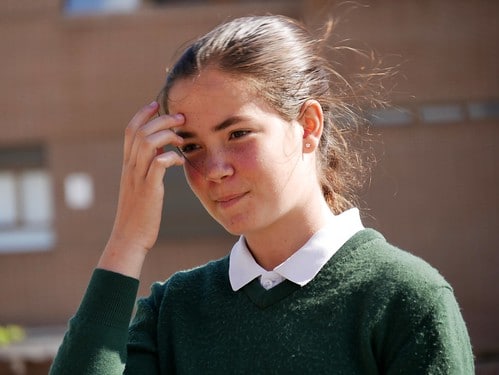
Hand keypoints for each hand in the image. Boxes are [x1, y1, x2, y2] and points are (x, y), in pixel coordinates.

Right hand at [98, 101, 184, 277]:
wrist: (129, 237)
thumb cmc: (139, 213)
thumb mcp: (140, 186)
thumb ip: (147, 168)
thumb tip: (160, 152)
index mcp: (127, 165)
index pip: (130, 131)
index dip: (142, 114)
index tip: (156, 104)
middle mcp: (130, 167)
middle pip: (140, 131)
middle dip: (161, 119)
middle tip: (180, 117)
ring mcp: (138, 177)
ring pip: (148, 143)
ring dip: (167, 135)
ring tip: (182, 138)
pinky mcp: (149, 189)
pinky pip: (158, 164)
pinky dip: (170, 157)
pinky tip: (179, 160)